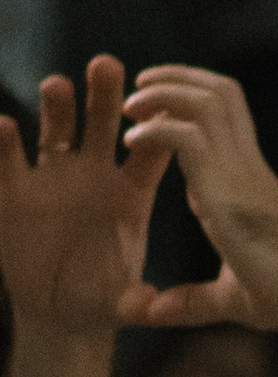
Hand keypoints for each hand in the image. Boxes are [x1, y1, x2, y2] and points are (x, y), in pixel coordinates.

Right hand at [0, 60, 171, 336]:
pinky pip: (8, 161)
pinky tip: (2, 126)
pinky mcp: (13, 190)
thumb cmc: (100, 300)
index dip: (157, 128)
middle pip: (102, 124)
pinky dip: (3, 143)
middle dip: (104, 94)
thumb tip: (149, 303)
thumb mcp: (120, 305)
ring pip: (56, 130)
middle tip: (107, 64)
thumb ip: (135, 302)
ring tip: (58, 85)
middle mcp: (92, 174)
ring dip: (57, 105)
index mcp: (131, 193)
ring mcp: (52, 177)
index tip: (162, 106)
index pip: (149, 151)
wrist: (58, 311)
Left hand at [115, 66, 277, 335]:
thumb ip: (192, 300)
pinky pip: (188, 136)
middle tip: (139, 87)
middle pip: (218, 91)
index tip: (151, 109)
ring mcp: (240, 172)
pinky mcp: (228, 189)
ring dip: (163, 92)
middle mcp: (245, 165)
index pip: (223, 114)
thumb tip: (156, 315)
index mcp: (246, 179)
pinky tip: (133, 140)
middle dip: (174, 78)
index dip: (187, 99)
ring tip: (132, 104)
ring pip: (205, 100)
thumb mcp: (229, 296)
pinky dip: (155, 128)